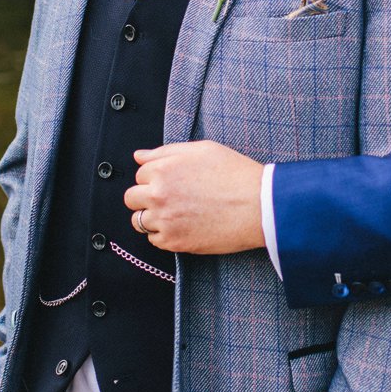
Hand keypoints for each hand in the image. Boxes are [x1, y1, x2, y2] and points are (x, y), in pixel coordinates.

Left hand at [125, 141, 265, 254]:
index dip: (156, 177)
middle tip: (170, 198)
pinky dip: (164, 235)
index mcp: (163, 169)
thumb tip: (139, 156)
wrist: (258, 206)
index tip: (173, 182)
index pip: (140, 174)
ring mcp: (164, 220)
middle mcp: (158, 195)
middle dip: (146, 197)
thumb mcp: (202, 150)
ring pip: (139, 221)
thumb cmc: (235, 174)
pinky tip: (183, 226)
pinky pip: (153, 240)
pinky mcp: (174, 241)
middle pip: (132, 198)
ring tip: (176, 214)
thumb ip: (165, 152)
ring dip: (152, 217)